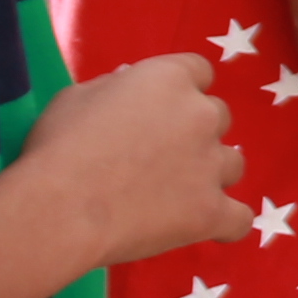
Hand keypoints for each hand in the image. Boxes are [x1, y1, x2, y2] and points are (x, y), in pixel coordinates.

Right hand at [20, 53, 248, 269]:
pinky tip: (208, 225)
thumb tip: (130, 83)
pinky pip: (240, 218)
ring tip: (172, 195)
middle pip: (217, 117)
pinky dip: (226, 222)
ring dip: (210, 174)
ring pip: (232, 163)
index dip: (181, 92)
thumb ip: (114, 87)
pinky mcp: (212, 211)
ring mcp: (211, 165)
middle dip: (193, 133)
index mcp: (171, 79)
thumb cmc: (58, 149)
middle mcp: (202, 115)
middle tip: (155, 158)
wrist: (58, 209)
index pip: (199, 72)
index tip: (159, 111)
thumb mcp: (77, 98)